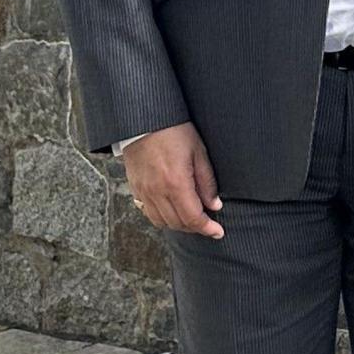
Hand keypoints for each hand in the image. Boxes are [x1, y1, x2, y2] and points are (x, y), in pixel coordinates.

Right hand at [121, 122, 223, 238]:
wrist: (144, 121)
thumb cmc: (174, 132)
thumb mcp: (199, 152)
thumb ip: (207, 182)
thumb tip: (214, 205)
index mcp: (176, 184)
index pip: (193, 218)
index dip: (207, 228)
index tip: (218, 232)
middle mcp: (157, 192)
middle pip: (178, 223)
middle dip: (195, 227)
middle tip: (208, 224)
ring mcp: (144, 192)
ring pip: (161, 222)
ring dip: (178, 224)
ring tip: (191, 218)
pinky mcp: (135, 188)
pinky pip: (148, 212)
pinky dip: (162, 217)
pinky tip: (171, 210)